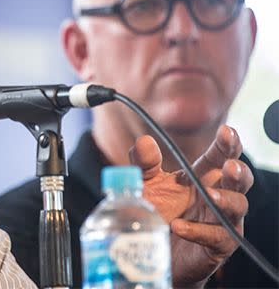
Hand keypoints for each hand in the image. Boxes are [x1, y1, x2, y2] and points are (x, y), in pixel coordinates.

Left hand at [129, 125, 253, 287]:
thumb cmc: (157, 214)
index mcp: (202, 177)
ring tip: (209, 194)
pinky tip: (179, 226)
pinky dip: (199, 231)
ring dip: (226, 199)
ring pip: (238, 207)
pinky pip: (216, 236)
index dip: (226, 144)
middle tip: (230, 166)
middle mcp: (217, 196)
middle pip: (239, 180)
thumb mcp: (145, 185)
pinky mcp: (217, 245)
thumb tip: (144, 141)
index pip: (219, 157)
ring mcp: (220, 221)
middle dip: (238, 171)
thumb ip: (144, 164)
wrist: (152, 252)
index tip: (226, 131)